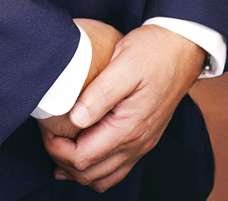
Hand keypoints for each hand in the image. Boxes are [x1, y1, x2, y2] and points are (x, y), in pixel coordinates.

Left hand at [41, 25, 203, 191]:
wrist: (182, 48)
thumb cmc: (153, 51)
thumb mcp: (124, 63)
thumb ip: (99, 93)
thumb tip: (75, 118)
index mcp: (128, 129)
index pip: (81, 158)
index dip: (56, 148)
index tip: (45, 127)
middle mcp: (136, 144)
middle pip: (89, 175)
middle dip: (61, 160)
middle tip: (47, 135)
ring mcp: (141, 144)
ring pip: (103, 178)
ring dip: (77, 169)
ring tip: (59, 147)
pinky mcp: (143, 139)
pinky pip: (116, 169)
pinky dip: (95, 167)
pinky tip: (83, 149)